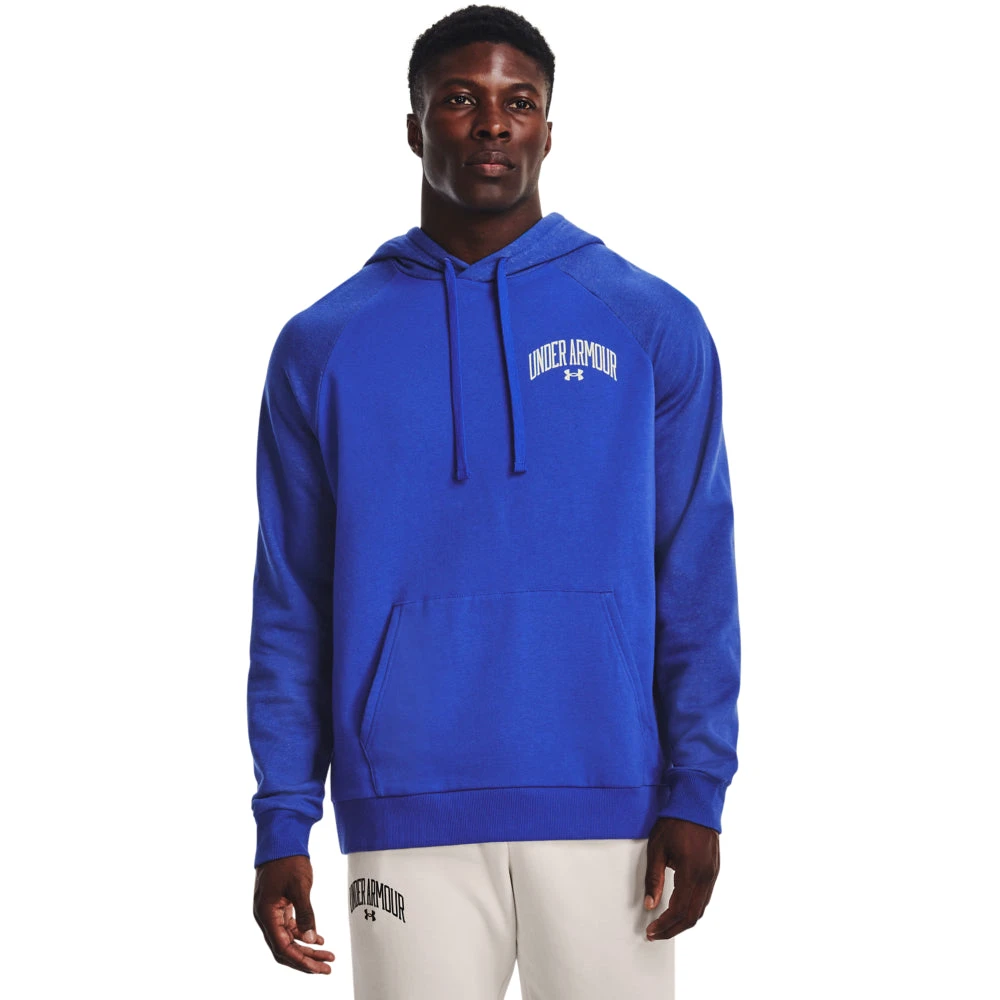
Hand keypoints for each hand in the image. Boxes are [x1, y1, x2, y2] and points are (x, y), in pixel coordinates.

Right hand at [253, 855, 335, 972]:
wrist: (281, 839)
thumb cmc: (288, 859)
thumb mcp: (300, 887)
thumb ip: (306, 915)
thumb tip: (312, 940)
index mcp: (266, 914)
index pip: (282, 947)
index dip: (300, 960)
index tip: (318, 968)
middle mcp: (266, 916)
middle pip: (284, 948)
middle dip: (305, 960)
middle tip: (326, 967)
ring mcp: (271, 911)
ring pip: (288, 939)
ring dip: (306, 948)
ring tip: (327, 956)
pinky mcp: (279, 905)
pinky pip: (290, 927)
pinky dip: (303, 935)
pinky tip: (319, 939)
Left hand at [643, 817, 719, 940]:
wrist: (696, 803)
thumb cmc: (675, 822)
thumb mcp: (657, 849)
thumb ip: (654, 879)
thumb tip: (650, 904)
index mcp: (691, 873)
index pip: (678, 910)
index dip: (664, 924)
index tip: (651, 930)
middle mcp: (705, 877)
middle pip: (691, 916)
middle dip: (672, 929)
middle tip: (655, 933)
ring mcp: (712, 875)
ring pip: (700, 909)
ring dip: (683, 921)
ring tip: (665, 925)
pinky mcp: (713, 871)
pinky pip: (704, 898)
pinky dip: (691, 909)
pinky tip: (679, 909)